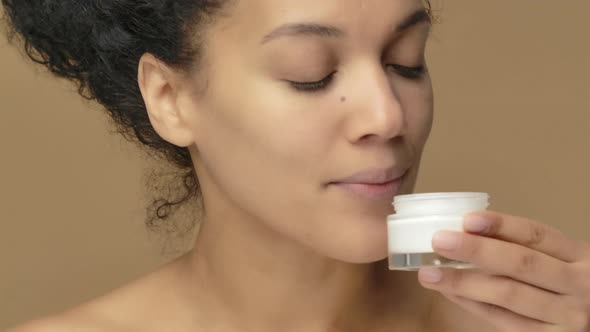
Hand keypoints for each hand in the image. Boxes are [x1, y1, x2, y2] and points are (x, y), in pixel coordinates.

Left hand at [417, 210, 589, 331]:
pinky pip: (504, 320)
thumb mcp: (563, 262)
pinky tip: (450, 292)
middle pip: (522, 263)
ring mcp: (568, 317)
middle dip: (477, 251)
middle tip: (440, 241)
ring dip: (464, 282)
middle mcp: (579, 285)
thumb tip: (468, 231)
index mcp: (581, 256)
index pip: (537, 234)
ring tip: (430, 273)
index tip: (467, 219)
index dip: (501, 225)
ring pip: (509, 294)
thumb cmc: (571, 287)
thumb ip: (527, 249)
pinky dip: (473, 305)